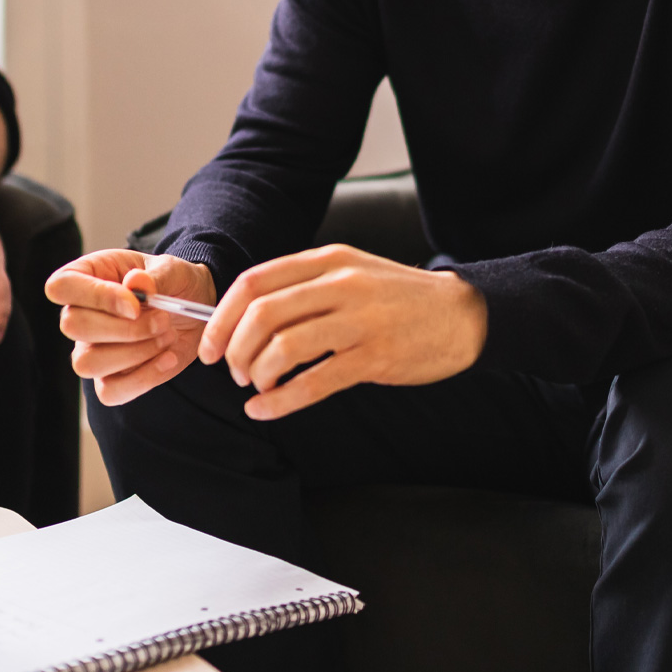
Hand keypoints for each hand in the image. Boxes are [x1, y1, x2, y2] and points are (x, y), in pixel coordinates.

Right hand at [46, 251, 215, 404]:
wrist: (191, 310)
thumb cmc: (172, 282)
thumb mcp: (173, 269)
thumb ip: (156, 276)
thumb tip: (136, 284)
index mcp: (86, 275)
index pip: (61, 286)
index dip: (96, 296)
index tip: (137, 304)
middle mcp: (79, 313)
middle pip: (73, 326)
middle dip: (125, 328)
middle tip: (163, 319)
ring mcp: (89, 349)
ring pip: (86, 363)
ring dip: (135, 353)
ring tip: (166, 336)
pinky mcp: (109, 378)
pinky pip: (110, 392)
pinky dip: (144, 378)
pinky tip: (168, 358)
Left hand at [201, 244, 486, 420]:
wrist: (461, 315)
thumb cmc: (398, 298)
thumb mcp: (351, 274)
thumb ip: (305, 286)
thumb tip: (246, 315)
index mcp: (328, 261)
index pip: (255, 282)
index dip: (222, 316)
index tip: (209, 344)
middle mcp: (341, 285)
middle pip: (262, 314)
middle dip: (234, 348)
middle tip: (232, 370)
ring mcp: (359, 321)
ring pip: (284, 347)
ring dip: (258, 373)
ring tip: (256, 386)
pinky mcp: (375, 357)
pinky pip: (315, 382)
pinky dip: (281, 400)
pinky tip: (266, 409)